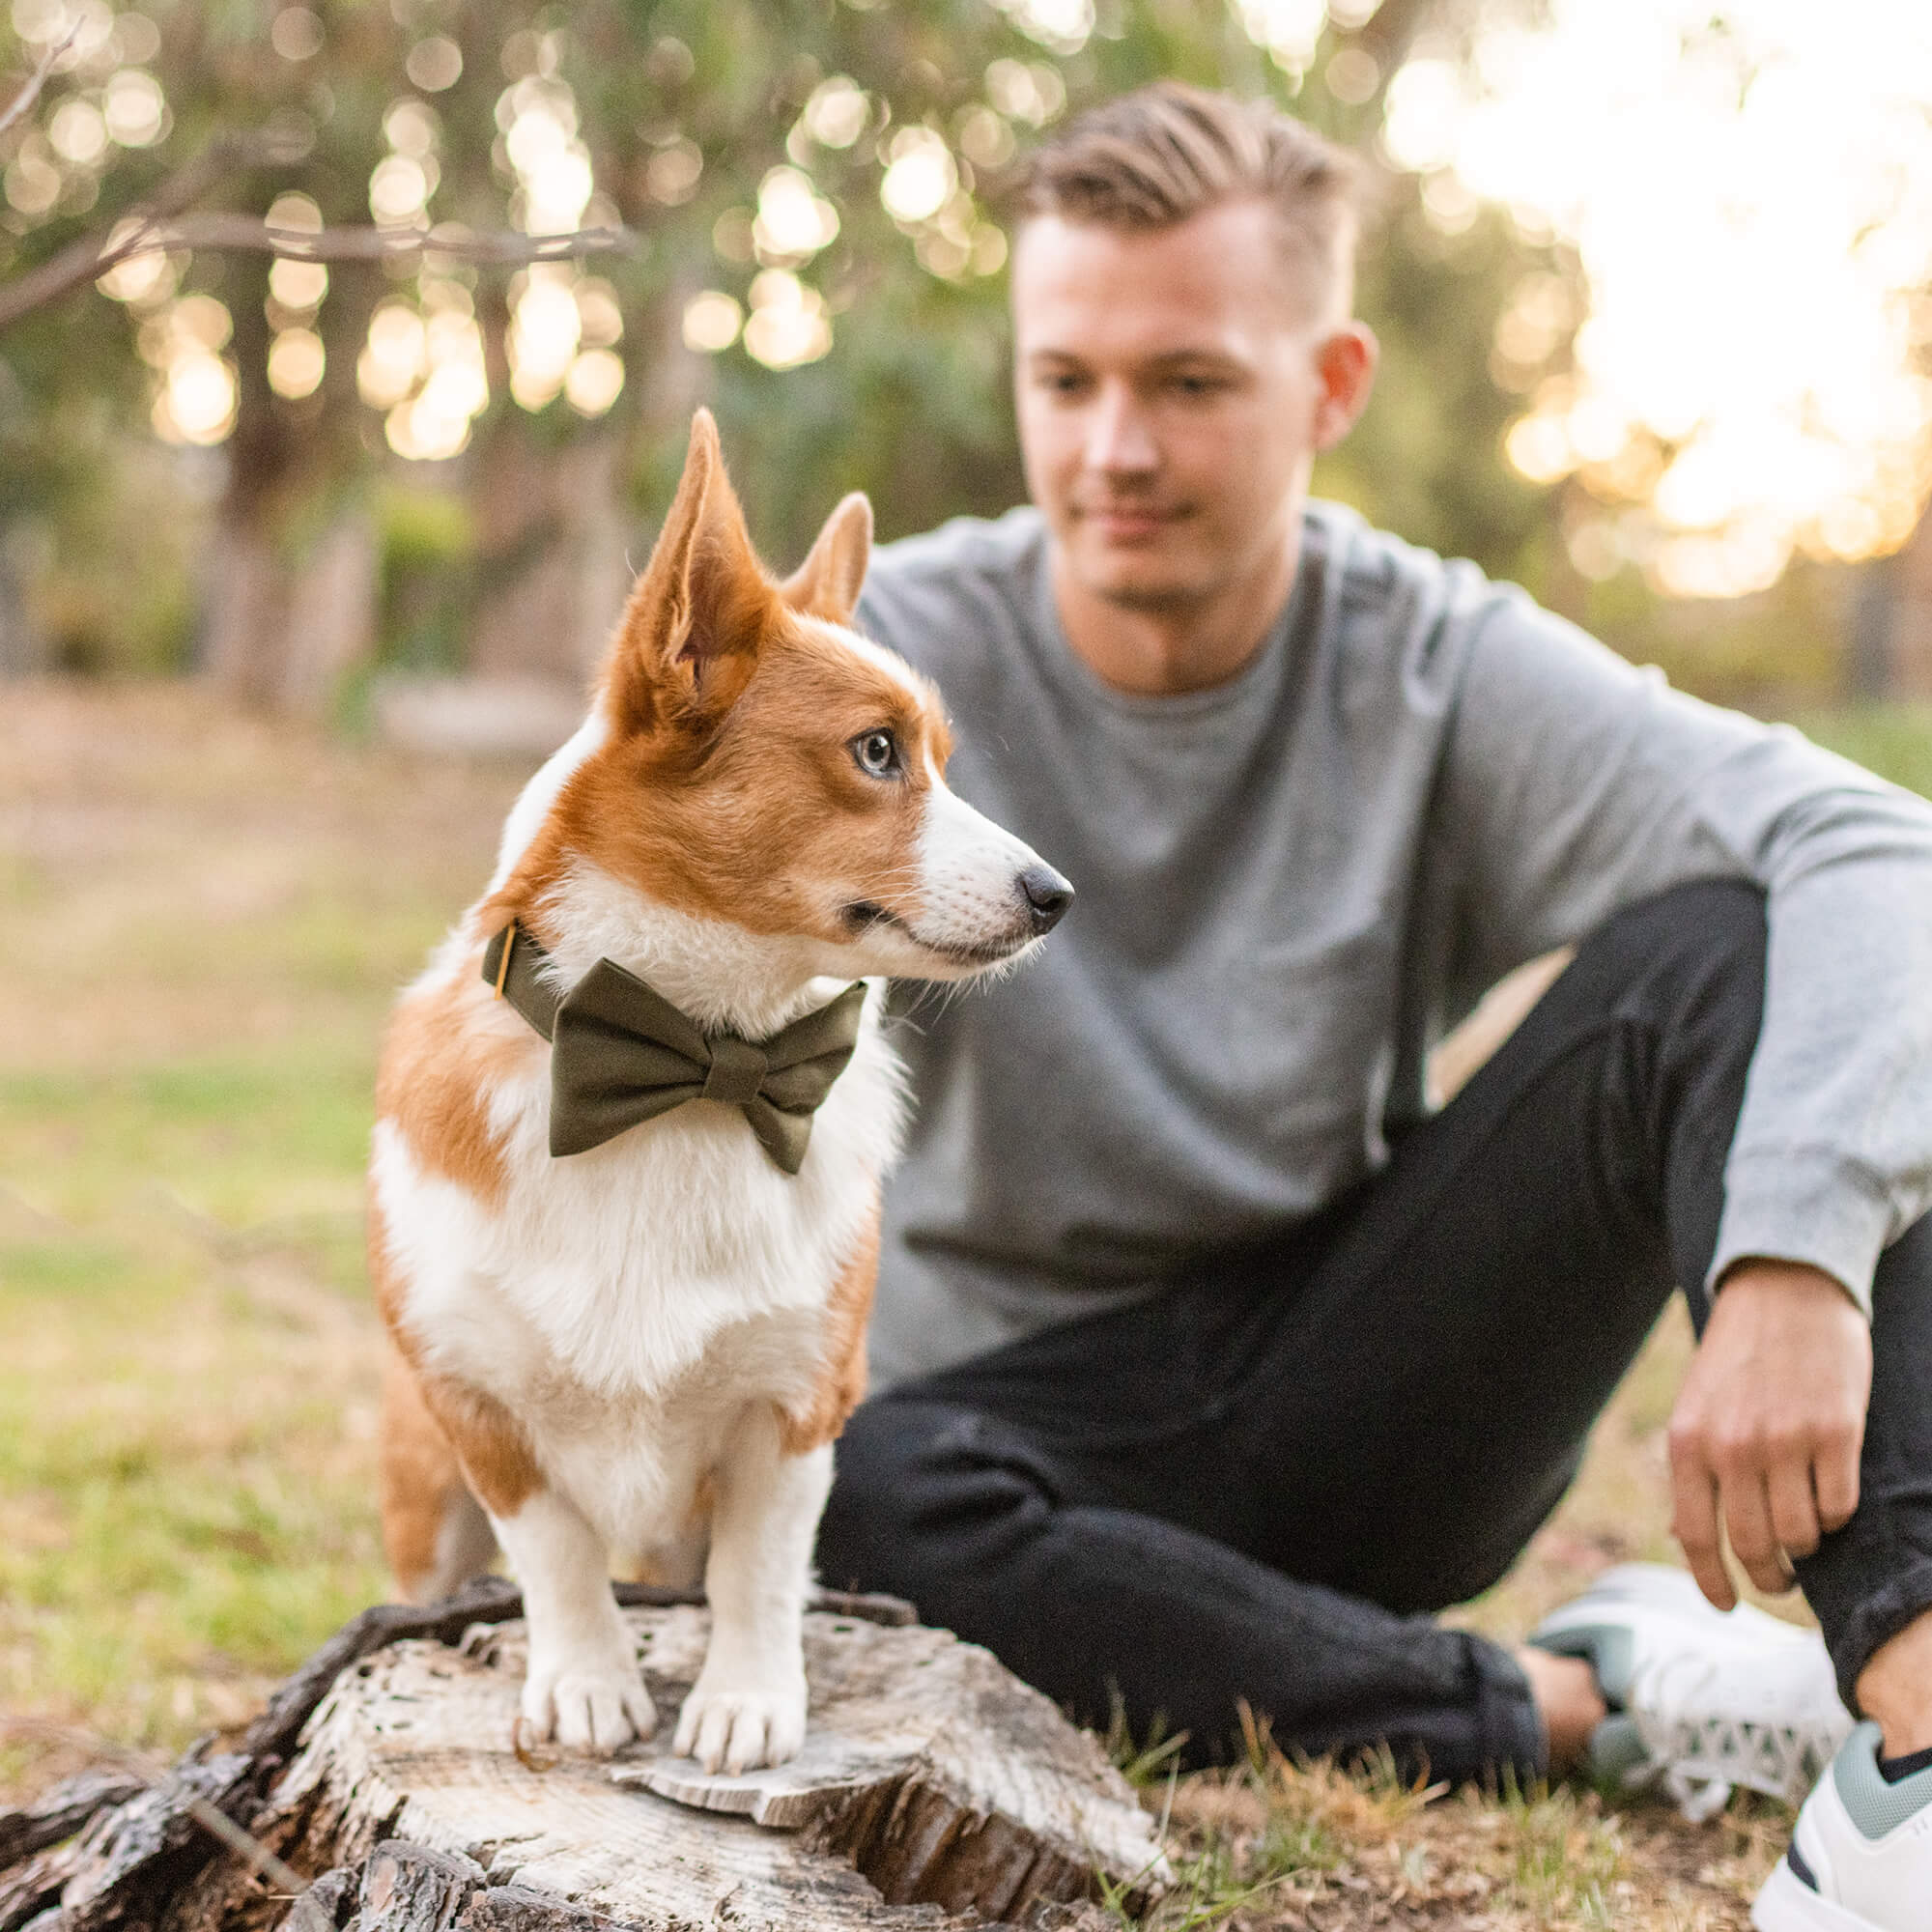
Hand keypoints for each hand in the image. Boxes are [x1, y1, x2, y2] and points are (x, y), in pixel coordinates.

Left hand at [1668, 1260, 1870, 1607]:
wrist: (1785, 1291)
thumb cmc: (1739, 1356)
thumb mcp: (1697, 1407)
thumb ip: (1695, 1468)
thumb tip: (1687, 1538)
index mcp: (1689, 1442)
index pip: (1696, 1536)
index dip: (1713, 1582)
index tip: (1728, 1605)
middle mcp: (1732, 1447)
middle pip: (1754, 1547)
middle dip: (1770, 1577)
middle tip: (1782, 1579)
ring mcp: (1784, 1441)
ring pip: (1802, 1535)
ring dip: (1808, 1544)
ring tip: (1807, 1526)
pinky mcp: (1835, 1433)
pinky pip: (1839, 1506)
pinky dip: (1837, 1514)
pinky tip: (1830, 1494)